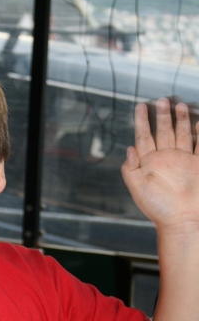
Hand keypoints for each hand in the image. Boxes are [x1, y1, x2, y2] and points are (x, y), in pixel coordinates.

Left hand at [121, 97, 198, 230]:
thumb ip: (130, 169)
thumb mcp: (138, 189)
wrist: (183, 220)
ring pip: (181, 134)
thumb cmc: (159, 209)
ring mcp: (183, 161)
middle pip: (163, 132)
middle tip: (160, 100)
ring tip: (177, 105)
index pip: (144, 138)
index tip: (139, 107)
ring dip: (179, 120)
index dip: (141, 122)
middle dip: (161, 116)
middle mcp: (166, 159)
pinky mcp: (198, 165)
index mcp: (150, 164)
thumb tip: (128, 149)